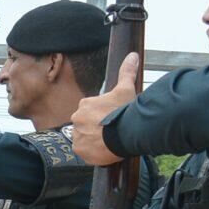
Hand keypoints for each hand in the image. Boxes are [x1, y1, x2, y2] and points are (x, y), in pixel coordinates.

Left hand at [71, 52, 141, 166]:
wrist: (126, 132)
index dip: (102, 116)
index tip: (111, 119)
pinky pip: (84, 151)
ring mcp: (77, 135)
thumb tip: (132, 56)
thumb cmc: (125, 110)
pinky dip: (92, 152)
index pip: (91, 111)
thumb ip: (127, 72)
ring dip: (94, 140)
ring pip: (84, 138)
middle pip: (86, 124)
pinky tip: (104, 149)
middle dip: (97, 128)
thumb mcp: (126, 89)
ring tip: (109, 141)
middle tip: (111, 131)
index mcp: (85, 104)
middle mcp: (76, 118)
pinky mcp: (79, 150)